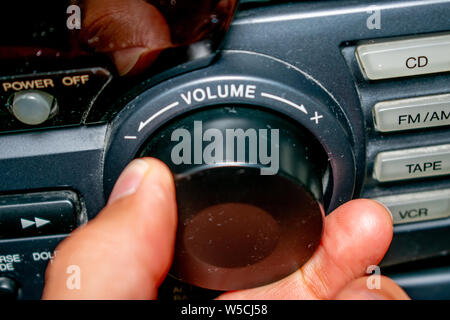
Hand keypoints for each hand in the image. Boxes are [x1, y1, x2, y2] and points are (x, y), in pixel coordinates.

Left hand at [42, 158, 409, 299]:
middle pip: (288, 272)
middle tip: (358, 216)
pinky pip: (357, 318)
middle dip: (327, 237)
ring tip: (373, 241)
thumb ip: (104, 257)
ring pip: (335, 298)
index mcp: (177, 306)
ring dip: (360, 270)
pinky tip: (379, 293)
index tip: (279, 193)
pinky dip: (372, 301)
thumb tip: (142, 182)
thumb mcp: (98, 312)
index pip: (220, 253)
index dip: (253, 218)